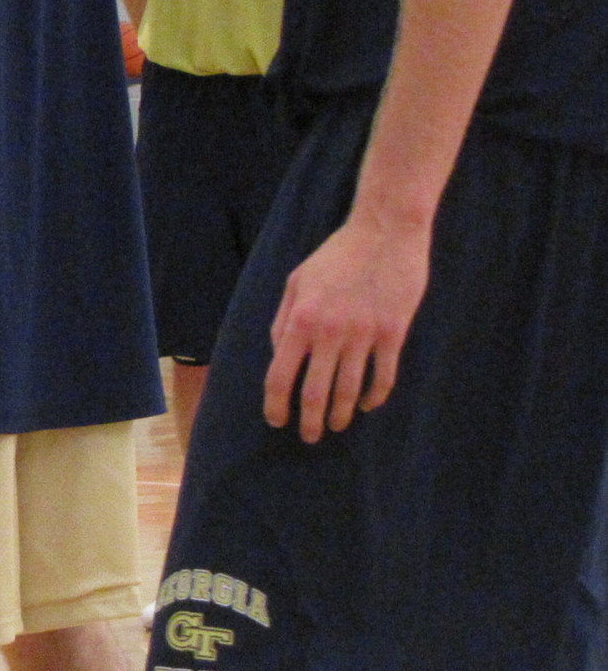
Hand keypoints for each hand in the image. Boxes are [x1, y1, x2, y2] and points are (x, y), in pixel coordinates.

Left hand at [265, 212, 429, 441]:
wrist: (385, 233)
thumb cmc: (336, 256)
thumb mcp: (296, 281)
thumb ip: (283, 320)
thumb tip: (277, 355)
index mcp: (300, 320)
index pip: (280, 376)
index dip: (276, 405)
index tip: (276, 420)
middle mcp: (329, 333)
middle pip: (315, 393)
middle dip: (309, 422)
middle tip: (308, 436)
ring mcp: (363, 335)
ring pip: (349, 391)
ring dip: (341, 415)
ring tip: (335, 426)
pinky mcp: (393, 334)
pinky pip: (383, 377)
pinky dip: (374, 397)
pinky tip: (367, 406)